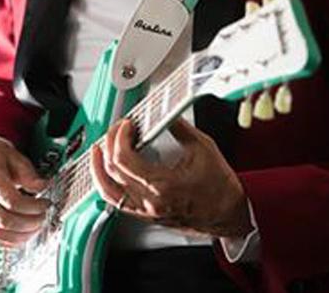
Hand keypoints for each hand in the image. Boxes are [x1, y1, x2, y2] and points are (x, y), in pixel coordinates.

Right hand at [0, 139, 49, 247]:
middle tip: (43, 216)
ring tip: (35, 227)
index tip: (45, 204)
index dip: (33, 207)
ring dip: (22, 236)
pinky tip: (23, 234)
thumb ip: (28, 174)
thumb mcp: (13, 157)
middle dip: (30, 223)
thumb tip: (42, 187)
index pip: (11, 200)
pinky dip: (11, 242)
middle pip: (5, 220)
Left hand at [89, 118, 252, 237]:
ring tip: (97, 149)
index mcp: (163, 185)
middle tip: (117, 129)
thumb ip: (179, 127)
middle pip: (113, 170)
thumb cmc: (220, 188)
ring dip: (97, 167)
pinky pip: (116, 203)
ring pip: (107, 190)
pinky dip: (106, 185)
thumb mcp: (203, 148)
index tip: (125, 124)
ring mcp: (145, 211)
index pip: (124, 159)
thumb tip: (165, 112)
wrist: (230, 214)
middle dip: (109, 143)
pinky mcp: (145, 215)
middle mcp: (150, 201)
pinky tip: (105, 173)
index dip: (119, 136)